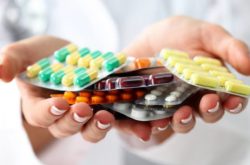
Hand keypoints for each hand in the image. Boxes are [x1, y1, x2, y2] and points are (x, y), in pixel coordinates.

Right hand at [0, 35, 168, 144]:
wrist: (76, 55)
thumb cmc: (48, 55)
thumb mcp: (29, 51)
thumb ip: (13, 60)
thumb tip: (0, 73)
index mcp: (42, 105)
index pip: (41, 115)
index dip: (49, 112)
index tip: (59, 103)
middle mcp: (64, 115)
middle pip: (67, 127)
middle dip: (75, 120)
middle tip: (85, 109)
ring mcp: (88, 114)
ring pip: (91, 130)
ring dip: (99, 127)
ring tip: (107, 117)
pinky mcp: (108, 110)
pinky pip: (118, 123)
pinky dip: (130, 127)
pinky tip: (143, 128)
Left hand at [117, 16, 249, 142]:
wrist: (151, 36)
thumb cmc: (183, 34)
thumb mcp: (207, 34)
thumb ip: (229, 48)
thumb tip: (249, 68)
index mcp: (211, 85)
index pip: (228, 99)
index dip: (234, 103)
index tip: (234, 100)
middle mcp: (193, 98)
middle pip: (205, 114)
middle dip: (209, 112)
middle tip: (207, 103)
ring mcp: (171, 105)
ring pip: (180, 122)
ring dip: (182, 122)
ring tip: (180, 114)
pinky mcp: (148, 107)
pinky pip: (149, 123)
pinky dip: (147, 129)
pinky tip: (145, 131)